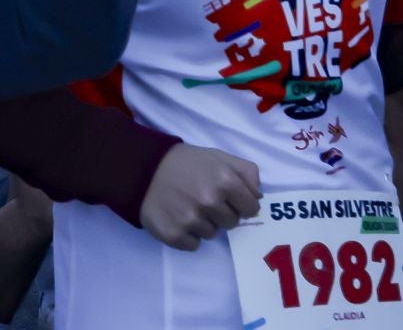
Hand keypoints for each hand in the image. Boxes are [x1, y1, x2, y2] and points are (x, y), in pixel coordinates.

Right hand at [139, 144, 264, 250]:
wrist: (144, 169)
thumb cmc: (186, 162)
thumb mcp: (219, 157)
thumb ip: (246, 172)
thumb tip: (259, 197)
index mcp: (225, 181)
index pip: (251, 208)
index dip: (241, 203)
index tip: (229, 199)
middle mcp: (210, 202)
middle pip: (232, 223)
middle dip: (222, 213)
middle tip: (204, 200)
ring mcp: (192, 220)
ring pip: (213, 234)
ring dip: (204, 224)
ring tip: (188, 206)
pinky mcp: (175, 235)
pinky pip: (194, 245)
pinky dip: (188, 235)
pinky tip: (178, 218)